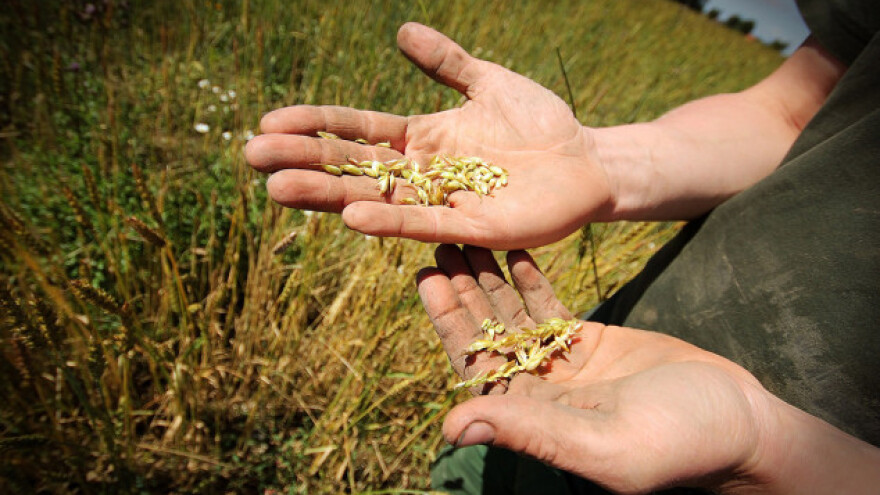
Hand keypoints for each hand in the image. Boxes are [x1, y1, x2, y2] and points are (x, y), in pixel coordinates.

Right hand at [246, 23, 612, 249]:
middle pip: (352, 167)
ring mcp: (443, 203)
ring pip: (375, 199)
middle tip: (250, 155)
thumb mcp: (487, 82)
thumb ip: (446, 62)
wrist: (587, 160)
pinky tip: (353, 216)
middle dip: (303, 160)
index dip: (314, 126)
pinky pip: (423, 223)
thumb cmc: (540, 123)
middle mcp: (422, 173)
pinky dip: (388, 222)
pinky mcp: (471, 229)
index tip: (269, 120)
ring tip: (279, 188)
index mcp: (421, 138)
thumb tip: (400, 30)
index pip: (356, 130)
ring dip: (328, 195)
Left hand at [416, 245, 775, 492]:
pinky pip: (549, 308)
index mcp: (533, 419)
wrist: (740, 421)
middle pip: (488, 334)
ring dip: (490, 279)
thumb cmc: (679, 442)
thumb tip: (452, 428)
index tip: (428, 278)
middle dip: (463, 291)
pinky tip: (513, 251)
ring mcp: (564, 366)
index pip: (476, 366)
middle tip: (440, 243)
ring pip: (515, 317)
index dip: (450, 323)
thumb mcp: (602, 443)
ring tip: (468, 237)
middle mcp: (539, 392)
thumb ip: (530, 432)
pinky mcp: (591, 344)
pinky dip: (530, 280)